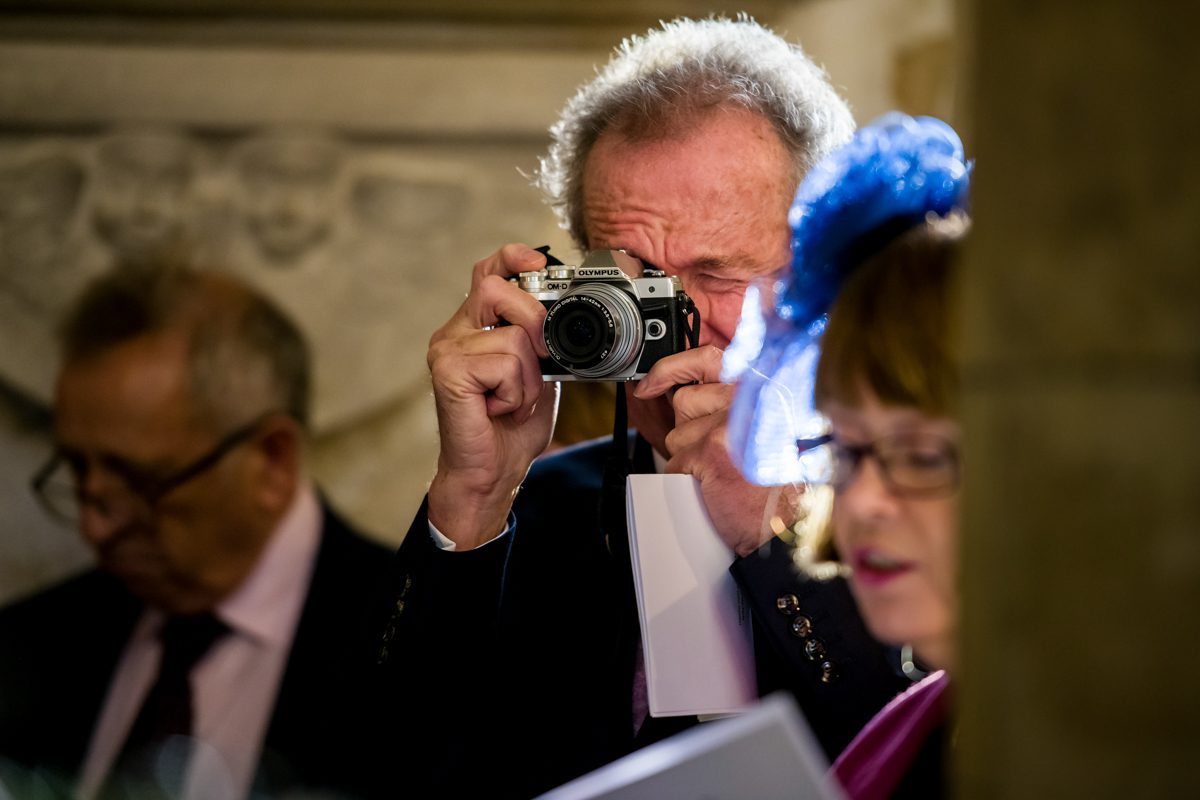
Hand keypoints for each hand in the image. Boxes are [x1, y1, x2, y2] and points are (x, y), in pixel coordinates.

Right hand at [426, 244, 557, 548]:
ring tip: (514, 400)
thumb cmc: (510, 427)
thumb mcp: (538, 373)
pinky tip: (500, 409)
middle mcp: (455, 331)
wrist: (491, 472)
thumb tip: (567, 314)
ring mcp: (447, 349)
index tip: (539, 261)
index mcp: (475, 326)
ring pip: (513, 334)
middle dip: (534, 322)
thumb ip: (542, 341)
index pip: (488, 271)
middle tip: (540, 363)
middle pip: (499, 288)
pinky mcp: (447, 371)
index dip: (513, 257)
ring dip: (530, 376)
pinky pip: (504, 362)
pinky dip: (516, 392)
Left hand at [634, 346, 794, 557]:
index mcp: (762, 385)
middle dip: (689, 428)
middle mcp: (747, 397)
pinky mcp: (711, 451)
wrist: (791, 524)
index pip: (707, 358)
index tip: (650, 383)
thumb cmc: (782, 481)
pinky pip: (676, 462)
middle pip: (685, 400)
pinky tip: (715, 488)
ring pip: (677, 434)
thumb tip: (688, 389)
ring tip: (723, 471)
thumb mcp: (767, 424)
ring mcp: (728, 422)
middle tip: (715, 451)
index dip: (671, 368)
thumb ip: (736, 400)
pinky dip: (687, 480)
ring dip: (689, 457)